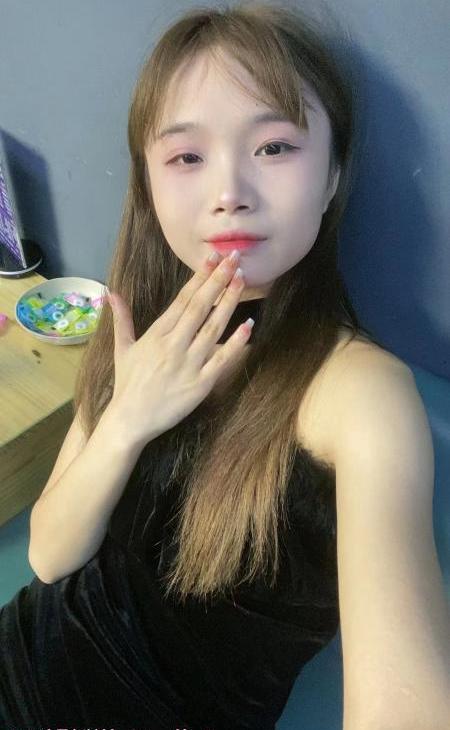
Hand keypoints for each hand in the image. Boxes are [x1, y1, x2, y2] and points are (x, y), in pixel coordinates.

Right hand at [107, 250, 251, 449]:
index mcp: (156, 334)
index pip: (182, 299)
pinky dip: (236, 343)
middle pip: (200, 307)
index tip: (213, 258)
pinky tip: (248, 325)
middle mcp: (173, 345)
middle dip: (218, 280)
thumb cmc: (127, 384)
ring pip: (213, 328)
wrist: (130, 420)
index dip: (199, 277)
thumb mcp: (121, 349)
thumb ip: (121, 319)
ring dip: (229, 303)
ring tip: (242, 280)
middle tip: (234, 258)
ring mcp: (188, 364)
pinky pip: (222, 360)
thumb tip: (111, 293)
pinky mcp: (200, 384)